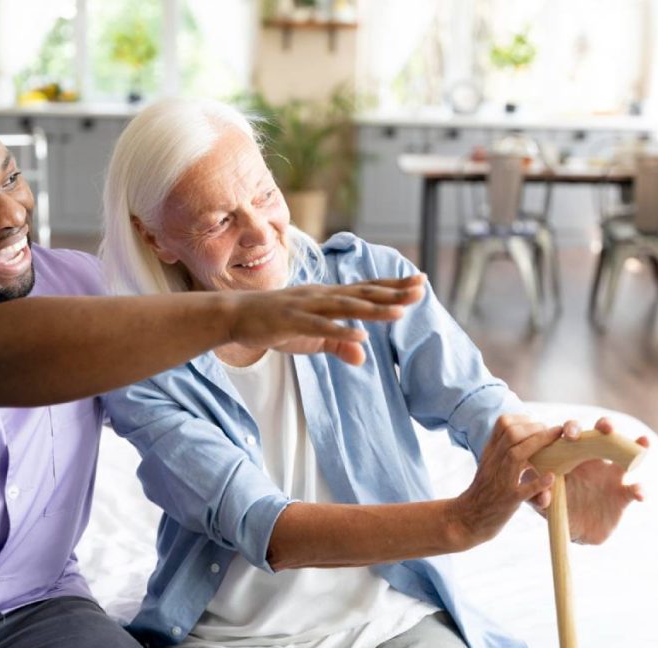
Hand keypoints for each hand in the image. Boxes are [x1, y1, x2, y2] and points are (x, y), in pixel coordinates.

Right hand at [228, 275, 426, 364]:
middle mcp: (322, 295)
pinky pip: (319, 326)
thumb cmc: (275, 324)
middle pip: (363, 293)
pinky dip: (339, 330)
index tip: (420, 281)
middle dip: (393, 291)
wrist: (236, 316)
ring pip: (345, 306)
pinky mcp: (291, 320)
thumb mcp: (312, 337)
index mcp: (329, 297)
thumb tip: (362, 356)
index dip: (394, 285)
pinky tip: (358, 336)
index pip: (367, 289)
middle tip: (422, 288)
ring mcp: (307, 306)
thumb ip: (338, 344)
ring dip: (373, 309)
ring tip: (399, 311)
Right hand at [452, 414, 557, 549]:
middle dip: (536, 429)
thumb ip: (502, 448)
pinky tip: (551, 478)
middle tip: (553, 433)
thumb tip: (523, 432)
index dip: (524, 419)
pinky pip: (523, 490)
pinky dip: (538, 483)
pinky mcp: (508, 501)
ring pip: (516, 455)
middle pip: (511, 434)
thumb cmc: (484, 491)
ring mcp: (500, 481)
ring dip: (539, 445)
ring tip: (558, 443)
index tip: (537, 424)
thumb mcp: (488, 463)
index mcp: (490, 452)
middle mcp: (493, 463)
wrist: (467, 518)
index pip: (502, 423)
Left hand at [535, 417, 648, 543]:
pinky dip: (639, 490)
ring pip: (625, 454)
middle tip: (605, 428)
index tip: (570, 434)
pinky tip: (640, 493)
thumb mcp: (540, 503)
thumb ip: (536, 497)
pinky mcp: (623, 495)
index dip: (572, 429)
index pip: (571, 435)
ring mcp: (610, 476)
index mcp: (569, 457)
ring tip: (642, 441)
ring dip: (634, 445)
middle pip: (601, 435)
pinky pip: (634, 489)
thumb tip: (543, 495)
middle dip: (605, 425)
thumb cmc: (555, 507)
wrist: (574, 531)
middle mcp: (592, 460)